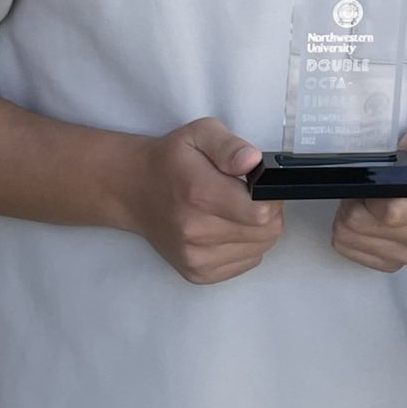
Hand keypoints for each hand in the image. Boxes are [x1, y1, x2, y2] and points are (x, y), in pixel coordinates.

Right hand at [122, 118, 281, 284]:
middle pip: (266, 233)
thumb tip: (252, 162)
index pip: (261, 211)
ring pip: (259, 249)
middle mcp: (196, 231)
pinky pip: (245, 263)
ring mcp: (195, 257)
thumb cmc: (172, 160)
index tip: (261, 184)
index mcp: (199, 193)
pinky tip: (229, 227)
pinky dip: (246, 246)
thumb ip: (230, 146)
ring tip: (238, 210)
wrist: (135, 190)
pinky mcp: (196, 273)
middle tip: (253, 195)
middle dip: (269, 211)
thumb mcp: (201, 133)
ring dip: (258, 230)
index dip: (272, 195)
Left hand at [330, 123, 406, 271]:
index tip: (370, 179)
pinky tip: (365, 219)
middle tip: (365, 187)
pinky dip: (351, 235)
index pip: (389, 212)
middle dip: (353, 202)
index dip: (368, 193)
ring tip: (366, 201)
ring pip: (351, 239)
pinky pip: (351, 252)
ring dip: (349, 218)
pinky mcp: (393, 264)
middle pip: (361, 225)